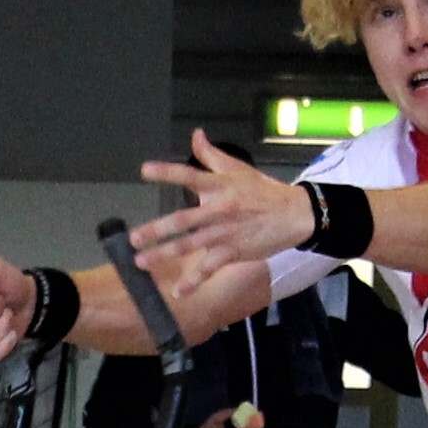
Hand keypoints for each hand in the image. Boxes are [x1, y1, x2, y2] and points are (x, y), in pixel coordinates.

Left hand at [129, 131, 318, 288]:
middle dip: (157, 229)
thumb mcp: (237, 168)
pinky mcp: (233, 252)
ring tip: (141, 261)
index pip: (189, 175)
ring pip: (191, 245)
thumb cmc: (262, 190)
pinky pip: (210, 268)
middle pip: (184, 219)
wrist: (294, 214)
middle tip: (134, 237)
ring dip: (165, 254)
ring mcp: (225, 233)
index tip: (144, 170)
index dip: (167, 172)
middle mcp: (219, 209)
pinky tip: (179, 293)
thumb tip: (195, 134)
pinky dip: (195, 281)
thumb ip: (210, 154)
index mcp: (218, 186)